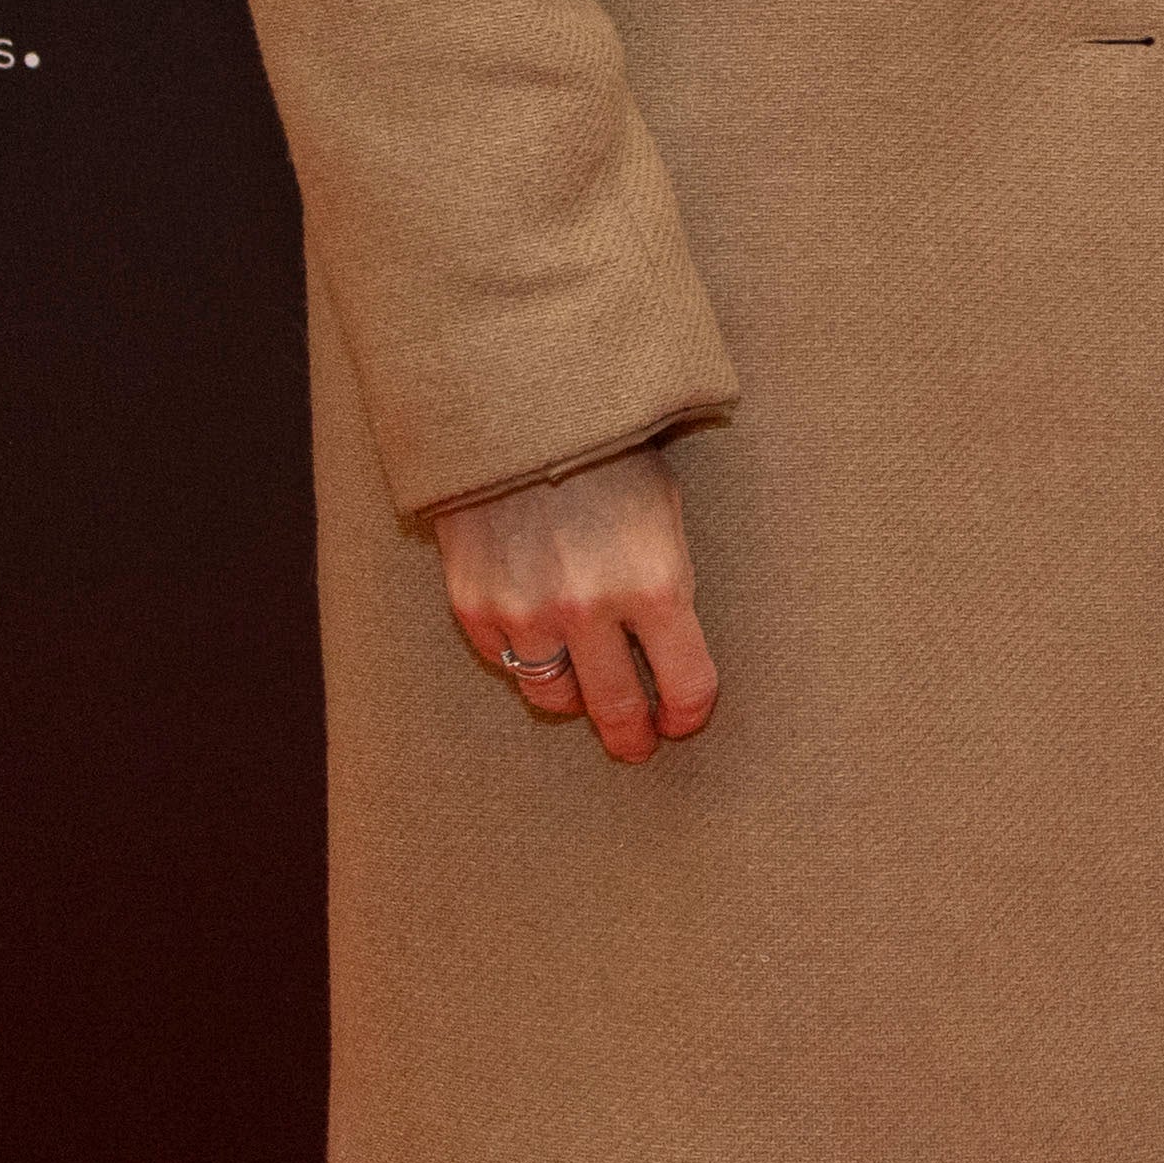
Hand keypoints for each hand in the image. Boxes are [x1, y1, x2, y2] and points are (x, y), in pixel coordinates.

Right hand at [435, 447, 719, 761]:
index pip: (686, 683)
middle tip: (637, 746)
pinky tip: (539, 639)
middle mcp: (591, 610)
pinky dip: (525, 657)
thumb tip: (667, 645)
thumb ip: (665, 582)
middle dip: (632, 735)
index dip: (689, 710)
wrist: (518, 416)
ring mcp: (527, 614)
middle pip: (616, 708)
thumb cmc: (610, 456)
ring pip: (554, 696)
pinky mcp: (474, 608)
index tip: (684, 719)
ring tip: (586, 690)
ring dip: (575, 697)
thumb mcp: (665, 513)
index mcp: (657, 584)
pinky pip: (505, 661)